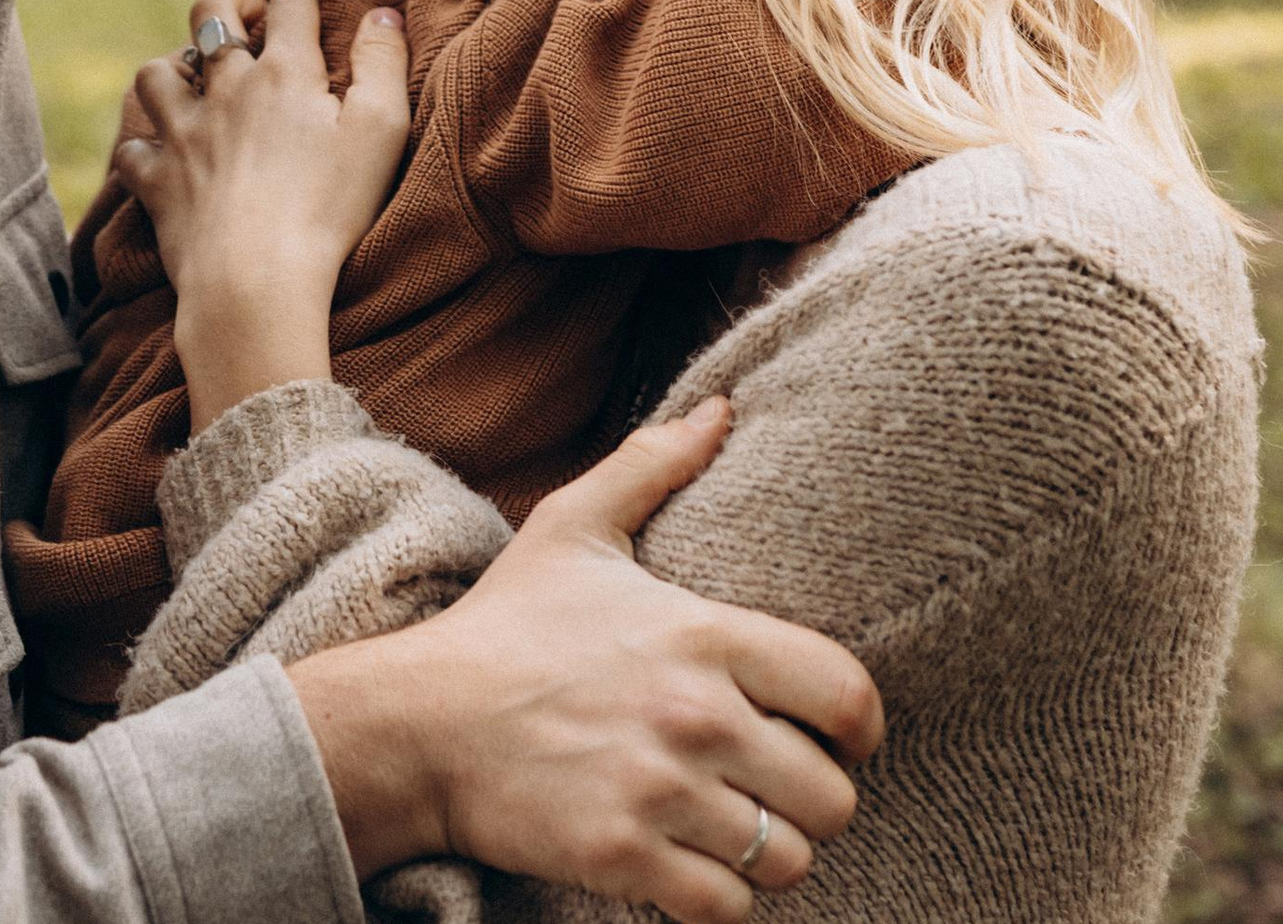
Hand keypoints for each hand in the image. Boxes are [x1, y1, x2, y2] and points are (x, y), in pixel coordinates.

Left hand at [113, 0, 409, 427]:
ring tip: (195, 80)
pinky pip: (132, 149)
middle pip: (209, 16)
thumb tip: (382, 13)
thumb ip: (384, 63)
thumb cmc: (330, 209)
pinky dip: (143, 144)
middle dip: (228, 4)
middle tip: (249, 20)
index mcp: (285, 72)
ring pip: (156, 74)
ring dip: (174, 69)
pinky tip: (159, 151)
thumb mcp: (382, 131)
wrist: (256, 283)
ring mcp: (184, 135)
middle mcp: (226, 91)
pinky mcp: (158, 184)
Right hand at [288, 402, 880, 920]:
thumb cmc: (507, 623)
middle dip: (816, 796)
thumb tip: (722, 408)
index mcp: (700, 635)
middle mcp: (694, 717)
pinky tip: (695, 864)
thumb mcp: (575, 526)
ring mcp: (660, 794)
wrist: (419, 721)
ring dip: (772, 850)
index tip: (841, 735)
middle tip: (779, 784)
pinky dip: (724, 898)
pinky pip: (728, 910)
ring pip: (788, 859)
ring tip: (738, 824)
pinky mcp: (624, 860)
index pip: (846, 694)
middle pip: (832, 796)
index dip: (862, 725)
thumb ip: (654, 465)